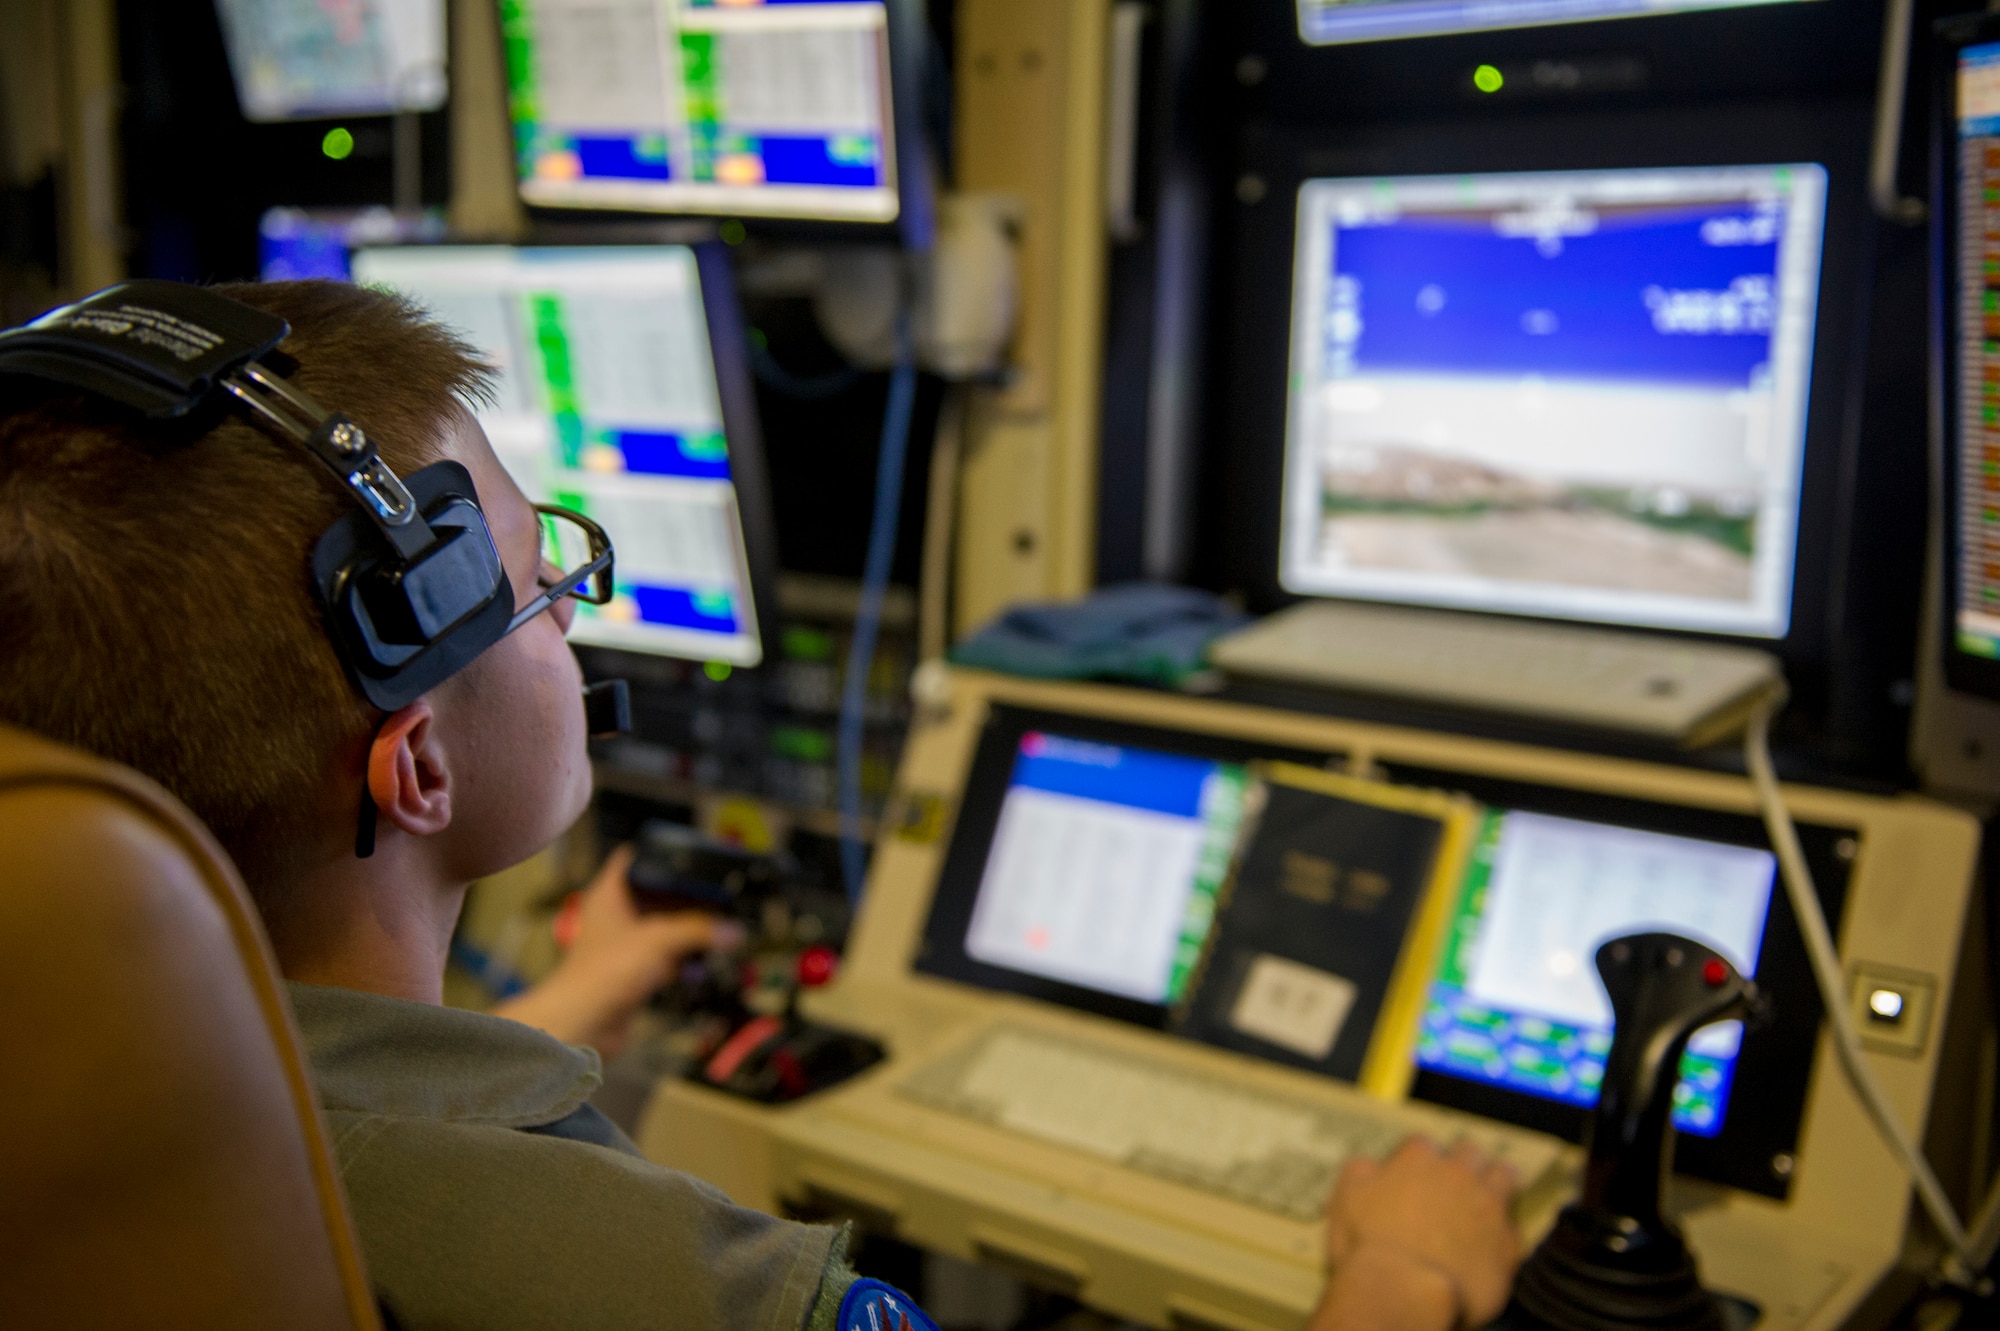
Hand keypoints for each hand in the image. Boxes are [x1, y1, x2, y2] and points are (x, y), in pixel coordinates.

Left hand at [493, 845, 744, 1053]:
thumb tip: (732, 930)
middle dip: (685, 898)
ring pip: (663, 929)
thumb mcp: (658, 939)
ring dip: (687, 931)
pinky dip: (683, 959)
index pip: (632, 860)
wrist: (584, 1024)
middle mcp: (615, 917)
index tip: (688, 854)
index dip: (658, 854)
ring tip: (719, 924)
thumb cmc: (604, 973)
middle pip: (655, 896)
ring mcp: (624, 946)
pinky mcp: (632, 973)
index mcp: (609, 895)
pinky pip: (665, 958)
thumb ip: (699, 931)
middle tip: (716, 893)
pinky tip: (706, 960)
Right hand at [1311, 1137, 1520, 1330]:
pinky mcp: (1508, 1240)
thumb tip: (1369, 1164)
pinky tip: (1489, 1246)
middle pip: (1469, 1152)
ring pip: (1504, 1175)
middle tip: (1451, 1187)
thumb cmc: (1370, 1247)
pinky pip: (1513, 1226)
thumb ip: (1360, 1172)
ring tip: (1484, 1202)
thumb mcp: (1346, 1200)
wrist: (1406, 1290)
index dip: (1416, 1163)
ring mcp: (1487, 1204)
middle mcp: (1457, 1172)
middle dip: (1462, 1164)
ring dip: (1495, 1183)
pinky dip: (1502, 1233)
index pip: (1421, 1145)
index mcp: (1417, 1159)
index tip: (1411, 1180)